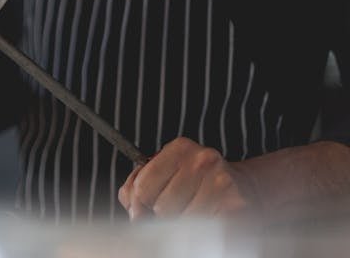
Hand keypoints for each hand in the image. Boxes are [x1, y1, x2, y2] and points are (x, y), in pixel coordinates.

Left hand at [118, 137, 258, 219]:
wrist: (242, 188)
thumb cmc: (195, 182)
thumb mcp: (164, 172)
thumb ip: (136, 187)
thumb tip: (135, 212)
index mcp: (180, 148)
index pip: (142, 186)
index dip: (142, 201)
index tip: (149, 202)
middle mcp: (203, 160)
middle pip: (161, 206)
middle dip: (163, 213)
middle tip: (178, 206)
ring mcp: (221, 182)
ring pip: (180, 221)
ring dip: (183, 222)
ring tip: (193, 210)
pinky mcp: (235, 206)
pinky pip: (200, 230)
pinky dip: (199, 231)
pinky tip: (206, 218)